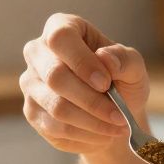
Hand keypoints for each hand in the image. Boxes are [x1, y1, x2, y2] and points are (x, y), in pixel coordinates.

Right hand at [21, 13, 149, 154]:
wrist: (114, 112)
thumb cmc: (121, 79)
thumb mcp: (133, 66)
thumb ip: (124, 59)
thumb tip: (106, 59)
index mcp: (61, 27)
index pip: (61, 39)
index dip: (82, 62)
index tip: (106, 83)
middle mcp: (38, 52)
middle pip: (55, 76)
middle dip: (92, 101)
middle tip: (120, 116)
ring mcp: (30, 83)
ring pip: (56, 107)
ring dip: (93, 122)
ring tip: (118, 128)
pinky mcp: (32, 112)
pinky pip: (56, 128)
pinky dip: (85, 136)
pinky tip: (103, 135)